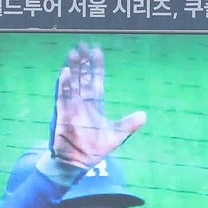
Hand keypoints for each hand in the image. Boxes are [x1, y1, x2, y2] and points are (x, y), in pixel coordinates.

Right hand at [50, 42, 146, 169]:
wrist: (79, 163)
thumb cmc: (95, 149)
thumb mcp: (117, 135)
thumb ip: (129, 124)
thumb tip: (144, 115)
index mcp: (95, 104)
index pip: (96, 80)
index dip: (96, 66)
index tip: (96, 50)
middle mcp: (82, 102)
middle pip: (82, 77)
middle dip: (82, 62)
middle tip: (82, 44)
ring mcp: (72, 107)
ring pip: (72, 83)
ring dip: (73, 68)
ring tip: (73, 52)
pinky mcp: (63, 115)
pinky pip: (63, 97)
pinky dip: (64, 85)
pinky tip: (65, 72)